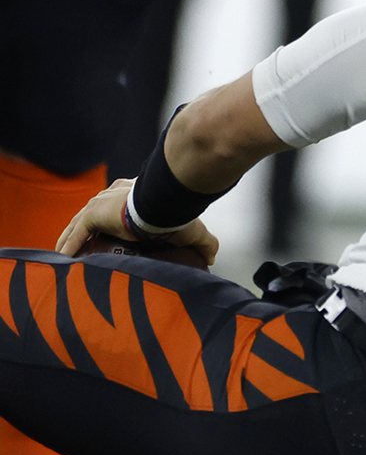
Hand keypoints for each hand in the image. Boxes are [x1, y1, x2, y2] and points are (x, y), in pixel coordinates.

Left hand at [55, 179, 219, 266]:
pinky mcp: (92, 214)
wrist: (165, 207)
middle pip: (91, 216)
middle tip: (83, 250)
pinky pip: (75, 236)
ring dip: (71, 241)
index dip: (110, 221)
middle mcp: (112, 194)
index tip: (109, 236)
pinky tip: (64, 262)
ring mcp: (99, 203)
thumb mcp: (193, 230)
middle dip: (85, 231)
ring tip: (69, 259)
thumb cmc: (179, 215)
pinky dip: (69, 249)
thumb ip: (205, 243)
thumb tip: (213, 258)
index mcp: (132, 193)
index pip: (115, 206)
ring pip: (78, 225)